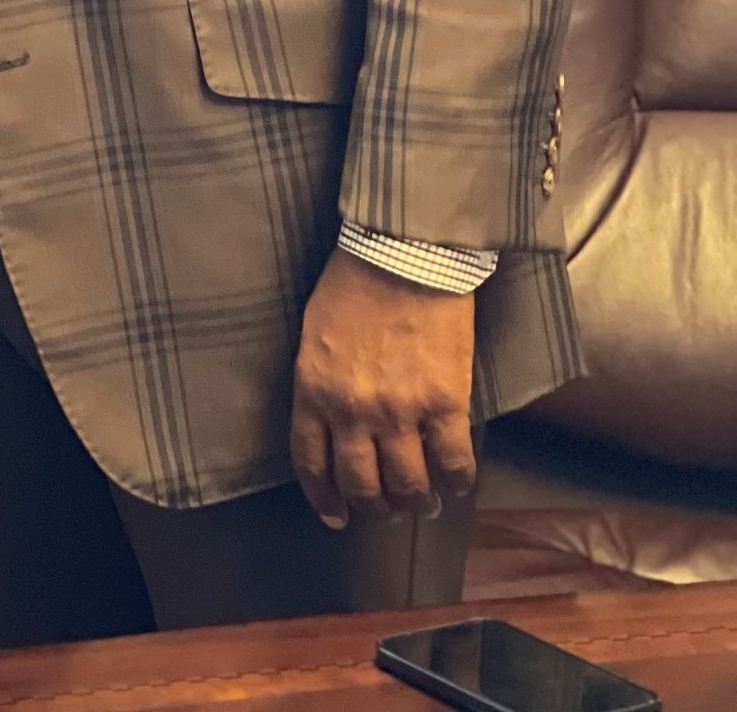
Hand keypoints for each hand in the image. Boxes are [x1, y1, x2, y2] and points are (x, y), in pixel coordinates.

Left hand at [288, 245, 475, 530]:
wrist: (403, 252)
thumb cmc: (354, 282)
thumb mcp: (316, 334)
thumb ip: (320, 382)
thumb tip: (332, 422)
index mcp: (314, 389)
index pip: (312, 463)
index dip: (325, 498)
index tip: (336, 515)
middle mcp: (352, 410)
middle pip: (361, 486)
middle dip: (375, 508)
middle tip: (388, 509)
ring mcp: (400, 411)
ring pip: (407, 486)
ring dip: (416, 502)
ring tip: (424, 500)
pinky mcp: (445, 404)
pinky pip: (453, 464)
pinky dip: (456, 482)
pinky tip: (456, 481)